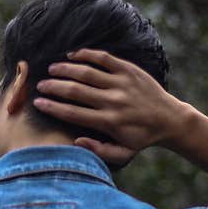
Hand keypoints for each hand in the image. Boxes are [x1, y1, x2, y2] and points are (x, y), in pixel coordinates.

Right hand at [32, 48, 184, 165]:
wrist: (170, 119)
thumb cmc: (142, 138)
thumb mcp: (123, 153)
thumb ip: (99, 151)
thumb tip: (76, 142)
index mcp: (109, 122)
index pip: (73, 113)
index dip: (52, 107)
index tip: (38, 103)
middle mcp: (113, 101)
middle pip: (76, 91)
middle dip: (54, 87)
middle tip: (40, 85)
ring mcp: (121, 83)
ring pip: (86, 72)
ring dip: (65, 69)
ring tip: (51, 69)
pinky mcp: (129, 70)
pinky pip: (104, 58)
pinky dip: (86, 54)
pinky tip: (72, 55)